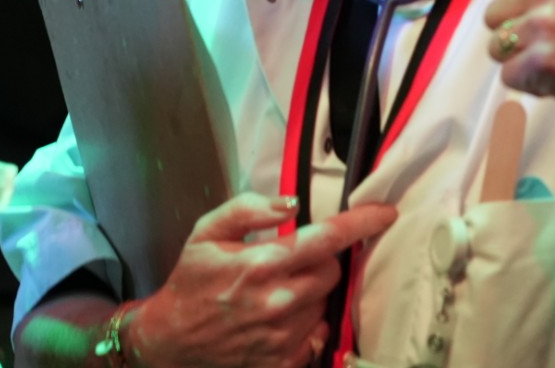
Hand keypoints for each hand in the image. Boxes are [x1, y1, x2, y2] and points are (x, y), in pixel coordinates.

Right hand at [127, 193, 396, 367]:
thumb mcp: (207, 232)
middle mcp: (277, 301)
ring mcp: (281, 336)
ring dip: (313, 293)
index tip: (386, 213)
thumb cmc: (191, 282)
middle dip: (322, 261)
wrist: (168, 341)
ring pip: (326, 302)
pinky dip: (307, 323)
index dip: (362, 222)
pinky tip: (283, 318)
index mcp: (261, 263)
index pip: (328, 238)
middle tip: (294, 262)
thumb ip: (249, 208)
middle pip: (333, 271)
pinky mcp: (281, 362)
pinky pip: (317, 334)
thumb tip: (291, 202)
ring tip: (281, 291)